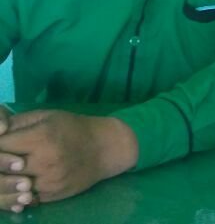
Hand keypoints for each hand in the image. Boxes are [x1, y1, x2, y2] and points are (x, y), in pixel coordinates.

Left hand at [0, 110, 138, 204]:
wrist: (106, 148)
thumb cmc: (73, 128)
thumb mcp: (45, 116)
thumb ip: (15, 123)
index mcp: (41, 137)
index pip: (0, 146)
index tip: (2, 144)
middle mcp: (44, 162)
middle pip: (1, 170)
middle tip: (4, 161)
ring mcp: (48, 182)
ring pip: (11, 187)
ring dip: (6, 179)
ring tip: (10, 171)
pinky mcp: (52, 195)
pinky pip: (22, 198)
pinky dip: (17, 192)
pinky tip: (20, 182)